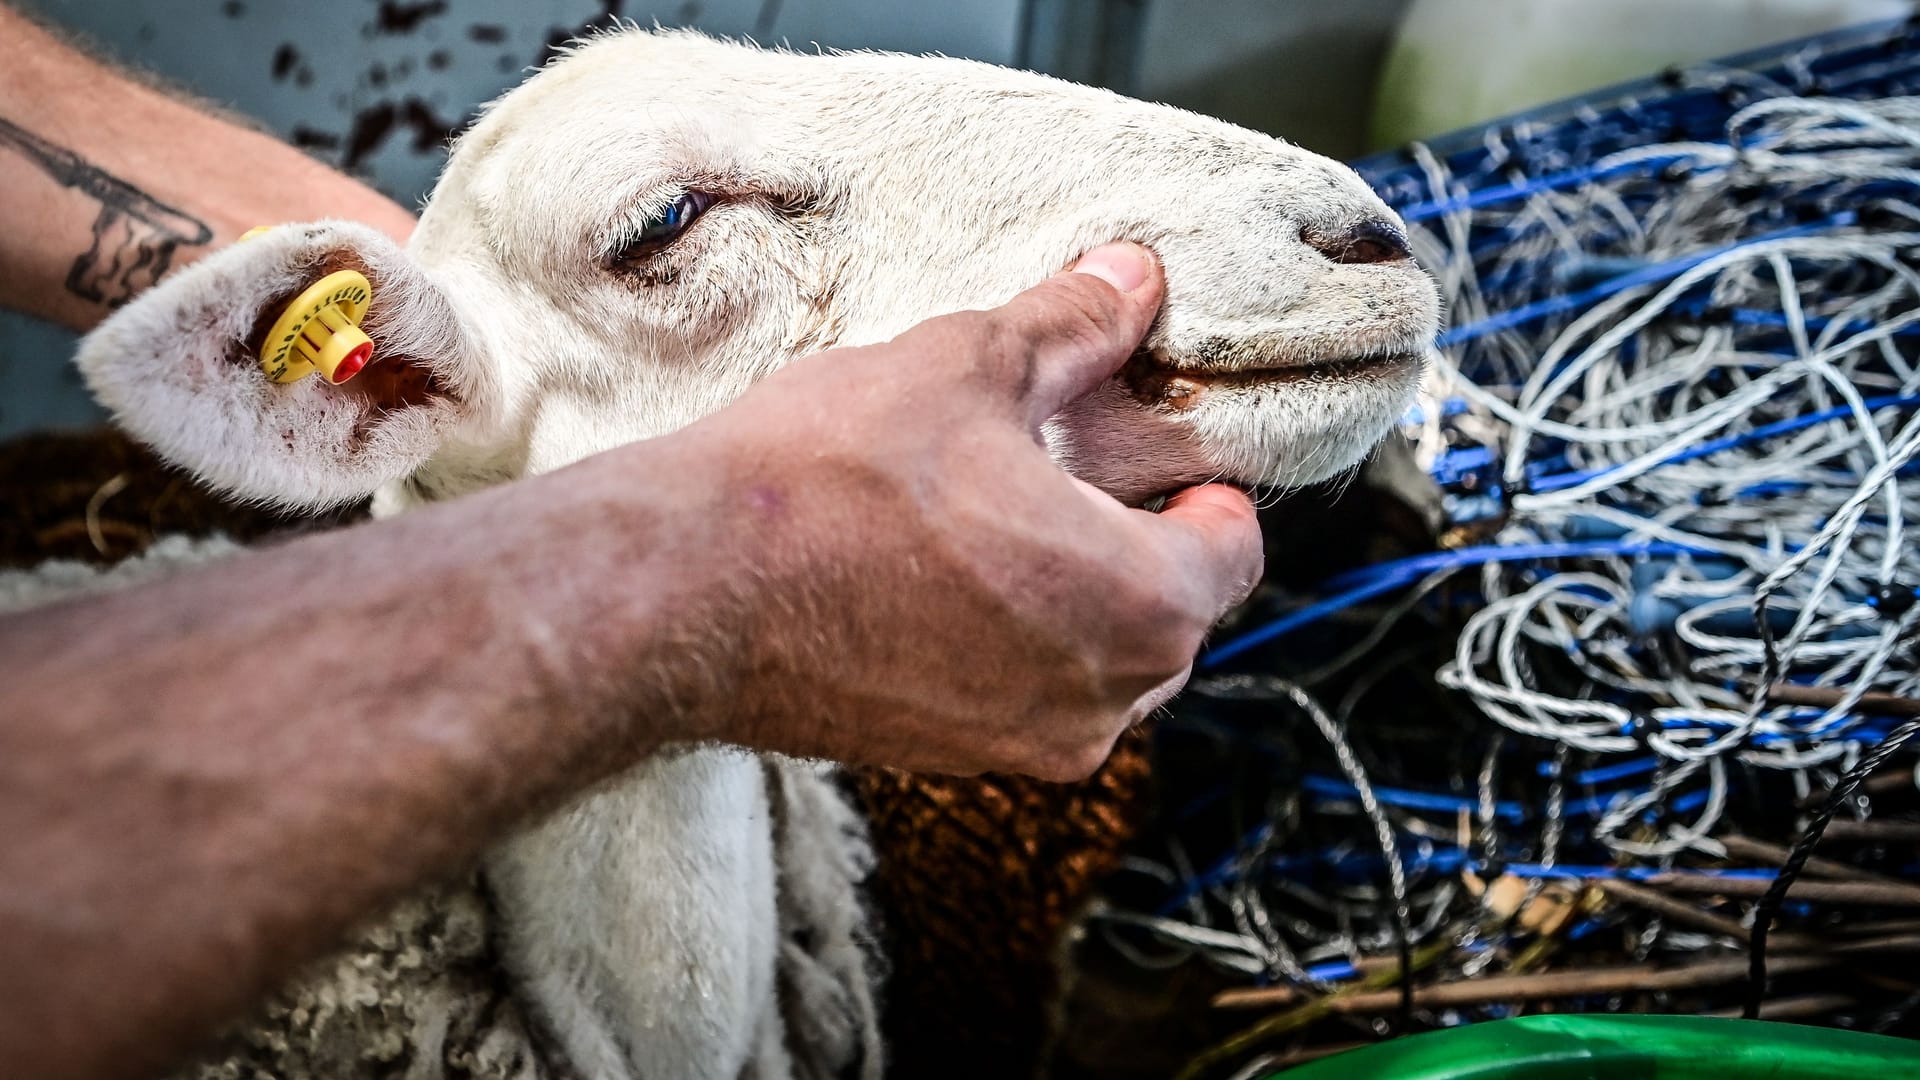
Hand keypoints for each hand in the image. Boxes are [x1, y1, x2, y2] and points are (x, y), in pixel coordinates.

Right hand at [643, 243, 1263, 778]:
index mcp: (1141, 604)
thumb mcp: (968, 367)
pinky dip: (1008, 644)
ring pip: (1097, 663)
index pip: (1233, 548)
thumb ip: (1074, 326)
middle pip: (1172, 613)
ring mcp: (1025, 748)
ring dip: (1069, 598)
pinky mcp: (950, 765)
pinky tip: (930, 578)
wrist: (686, 590)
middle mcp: (1103, 702)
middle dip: (1132, 541)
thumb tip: (1133, 281)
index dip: (1199, 485)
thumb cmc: (831, 480)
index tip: (1149, 452)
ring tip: (985, 523)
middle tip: (1057, 473)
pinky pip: (1023, 698)